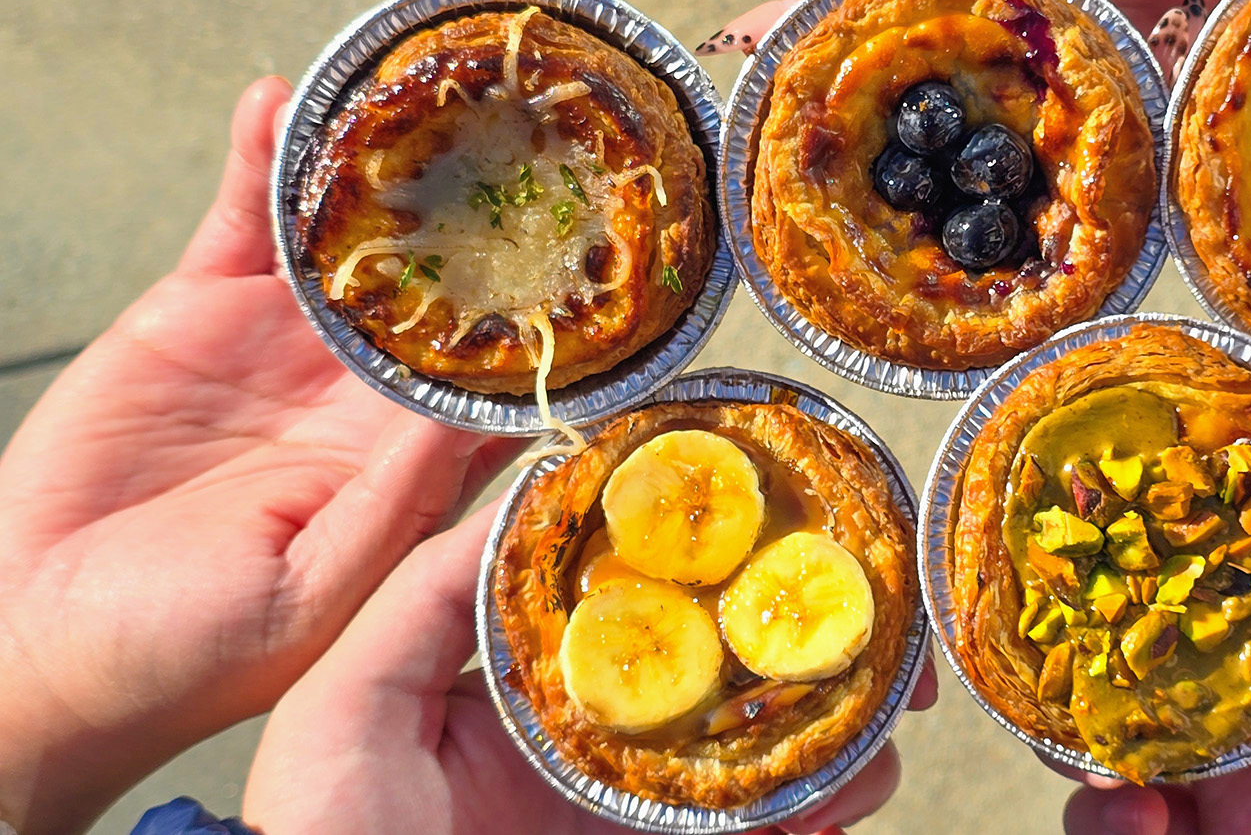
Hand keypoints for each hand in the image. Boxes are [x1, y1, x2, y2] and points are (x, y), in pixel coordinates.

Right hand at [0, 79, 522, 832]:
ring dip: (380, 178)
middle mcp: (361, 398)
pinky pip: (246, 222)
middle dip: (485, 228)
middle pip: (443, 295)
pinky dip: (263, 163)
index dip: (545, 331)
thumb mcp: (313, 593)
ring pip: (354, 244)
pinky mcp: (204, 311)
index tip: (598, 268)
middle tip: (532, 146)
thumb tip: (486, 414)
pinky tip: (282, 105)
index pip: (499, 386)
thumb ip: (398, 499)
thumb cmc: (181, 656)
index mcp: (408, 469)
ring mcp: (287, 348)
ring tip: (418, 100)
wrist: (33, 642)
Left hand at [243, 504, 936, 834]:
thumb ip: (423, 596)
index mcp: (531, 675)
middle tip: (889, 646)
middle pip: (735, 675)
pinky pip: (755, 833)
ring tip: (878, 737)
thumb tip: (523, 493)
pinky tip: (836, 806)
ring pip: (766, 759)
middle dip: (821, 655)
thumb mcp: (349, 698)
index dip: (731, 568)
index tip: (801, 536)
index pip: (648, 602)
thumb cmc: (318, 834)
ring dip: (838, 742)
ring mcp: (631, 806)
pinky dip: (812, 818)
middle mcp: (597, 733)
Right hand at [1063, 395, 1250, 834]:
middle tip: (1035, 647)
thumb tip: (1240, 353)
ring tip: (1089, 754)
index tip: (1038, 515)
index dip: (1088, 525)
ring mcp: (1239, 757)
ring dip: (1065, 745)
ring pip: (1094, 738)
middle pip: (1099, 636)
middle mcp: (1244, 657)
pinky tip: (1138, 821)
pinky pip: (1128, 834)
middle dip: (1050, 642)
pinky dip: (1110, 831)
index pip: (1152, 535)